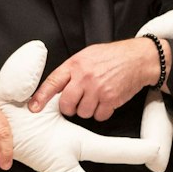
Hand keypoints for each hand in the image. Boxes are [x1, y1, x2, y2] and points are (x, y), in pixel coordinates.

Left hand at [27, 39, 164, 120]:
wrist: (139, 58)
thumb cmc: (112, 56)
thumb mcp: (87, 55)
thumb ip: (72, 70)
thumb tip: (57, 86)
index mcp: (75, 64)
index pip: (53, 82)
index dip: (41, 97)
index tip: (33, 108)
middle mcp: (85, 77)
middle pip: (66, 104)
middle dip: (69, 107)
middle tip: (77, 102)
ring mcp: (98, 89)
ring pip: (83, 113)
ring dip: (88, 109)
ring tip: (96, 97)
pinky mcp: (111, 99)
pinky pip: (99, 116)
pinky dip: (102, 112)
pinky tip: (106, 101)